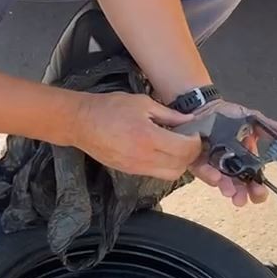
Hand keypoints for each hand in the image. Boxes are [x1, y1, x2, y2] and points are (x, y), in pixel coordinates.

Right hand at [72, 92, 202, 180]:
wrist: (81, 123)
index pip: (184, 149)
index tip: (195, 133)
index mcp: (148, 136)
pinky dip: (165, 165)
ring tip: (177, 147)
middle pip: (181, 166)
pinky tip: (162, 150)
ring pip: (170, 174)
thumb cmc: (109, 108)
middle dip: (190, 154)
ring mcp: (136, 167)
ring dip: (179, 163)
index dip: (195, 143)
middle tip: (189, 141)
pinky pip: (156, 173)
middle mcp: (143, 157)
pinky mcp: (130, 172)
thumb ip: (169, 114)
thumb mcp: (142, 103)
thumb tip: (190, 120)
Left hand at [190, 100, 276, 206]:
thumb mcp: (254, 120)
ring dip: (225, 187)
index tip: (260, 194)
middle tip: (242, 200)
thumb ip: (273, 128)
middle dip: (241, 195)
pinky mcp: (196, 160)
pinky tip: (215, 176)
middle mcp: (228, 166)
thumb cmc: (229, 115)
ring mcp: (212, 165)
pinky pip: (202, 170)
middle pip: (237, 186)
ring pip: (219, 181)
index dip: (257, 189)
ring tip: (229, 191)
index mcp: (245, 160)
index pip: (254, 180)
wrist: (205, 105)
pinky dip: (209, 174)